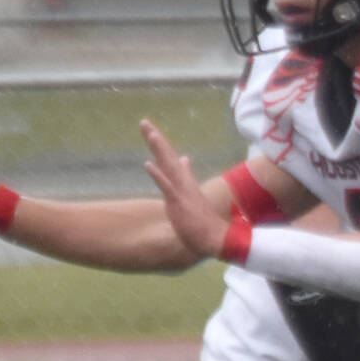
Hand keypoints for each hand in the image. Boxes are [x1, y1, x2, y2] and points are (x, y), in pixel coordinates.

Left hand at [140, 120, 228, 258]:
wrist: (215, 238)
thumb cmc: (202, 221)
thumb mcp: (191, 195)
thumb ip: (186, 176)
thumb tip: (184, 159)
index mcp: (185, 182)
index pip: (171, 158)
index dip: (161, 144)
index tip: (150, 130)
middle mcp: (184, 182)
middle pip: (168, 156)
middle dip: (156, 138)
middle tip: (143, 122)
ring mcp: (181, 191)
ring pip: (169, 166)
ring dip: (160, 149)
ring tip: (150, 133)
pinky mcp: (179, 202)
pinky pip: (167, 186)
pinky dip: (158, 174)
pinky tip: (148, 164)